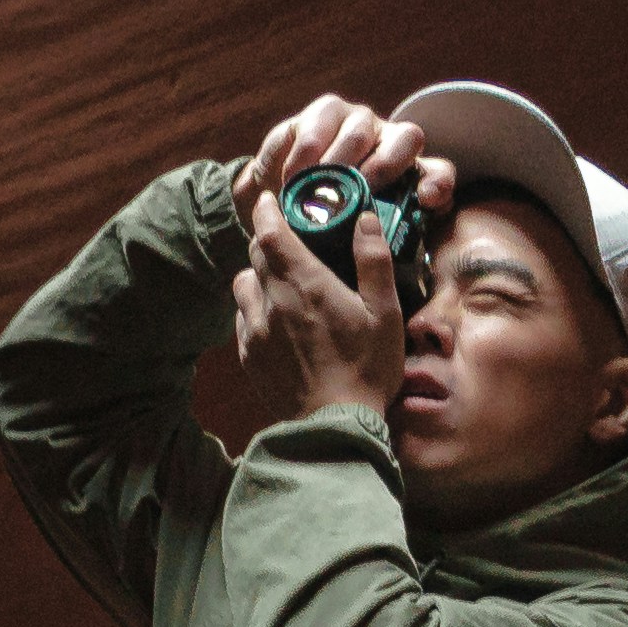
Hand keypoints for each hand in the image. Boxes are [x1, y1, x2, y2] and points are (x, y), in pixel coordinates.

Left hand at [227, 90, 449, 427]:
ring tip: (281, 283)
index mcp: (305, 284)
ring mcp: (255, 330)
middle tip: (288, 240)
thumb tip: (364, 217)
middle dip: (269, 240)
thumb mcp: (385, 312)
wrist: (334, 427)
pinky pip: (242, 318)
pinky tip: (277, 320)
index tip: (269, 199)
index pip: (270, 230)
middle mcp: (272, 301)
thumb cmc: (367, 369)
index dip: (266, 209)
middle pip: (256, 253)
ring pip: (243, 283)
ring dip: (258, 275)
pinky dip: (255, 309)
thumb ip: (373, 260)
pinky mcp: (248, 356)